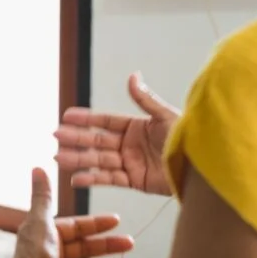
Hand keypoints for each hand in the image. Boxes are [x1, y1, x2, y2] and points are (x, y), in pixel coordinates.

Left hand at [9, 168, 133, 257]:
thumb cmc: (34, 254)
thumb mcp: (40, 221)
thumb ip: (42, 196)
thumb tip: (37, 167)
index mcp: (45, 234)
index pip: (75, 227)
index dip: (95, 223)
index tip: (116, 221)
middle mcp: (49, 254)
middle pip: (83, 249)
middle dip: (107, 246)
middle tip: (130, 243)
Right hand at [55, 72, 179, 195]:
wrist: (200, 167)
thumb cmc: (188, 140)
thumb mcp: (165, 116)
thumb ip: (145, 99)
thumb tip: (133, 76)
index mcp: (136, 127)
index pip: (105, 121)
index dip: (86, 119)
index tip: (66, 116)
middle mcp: (130, 144)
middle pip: (97, 141)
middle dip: (75, 139)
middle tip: (55, 137)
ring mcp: (130, 163)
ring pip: (98, 160)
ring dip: (78, 159)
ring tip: (58, 158)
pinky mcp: (134, 181)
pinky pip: (109, 179)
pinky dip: (92, 179)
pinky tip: (75, 179)